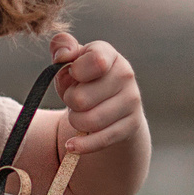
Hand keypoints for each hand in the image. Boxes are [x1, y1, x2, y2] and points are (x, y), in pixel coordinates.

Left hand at [49, 32, 144, 157]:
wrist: (111, 106)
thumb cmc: (84, 81)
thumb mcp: (71, 63)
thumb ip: (62, 48)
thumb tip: (62, 55)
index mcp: (108, 55)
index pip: (94, 61)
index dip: (76, 71)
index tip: (73, 74)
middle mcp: (125, 74)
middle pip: (81, 99)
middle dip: (70, 102)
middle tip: (75, 99)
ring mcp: (131, 101)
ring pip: (88, 121)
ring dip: (75, 120)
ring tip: (80, 113)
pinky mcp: (131, 125)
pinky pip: (101, 140)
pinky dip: (82, 145)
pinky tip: (72, 145)